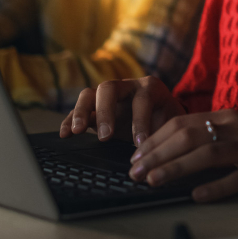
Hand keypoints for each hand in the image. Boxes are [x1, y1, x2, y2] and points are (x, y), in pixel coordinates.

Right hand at [60, 76, 184, 145]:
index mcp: (149, 88)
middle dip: (106, 112)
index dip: (140, 121)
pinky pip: (79, 110)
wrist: (163, 116)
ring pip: (89, 94)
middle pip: (109, 88)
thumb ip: (164, 133)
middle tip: (106, 136)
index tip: (139, 143)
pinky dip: (69, 119)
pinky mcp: (94, 107)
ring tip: (77, 131)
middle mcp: (126, 86)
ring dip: (81, 112)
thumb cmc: (167, 120)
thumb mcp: (171, 124)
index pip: (141, 99)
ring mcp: (108, 96)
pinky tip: (65, 134)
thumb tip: (156, 152)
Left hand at [128, 109, 237, 202]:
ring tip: (153, 179)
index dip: (156, 138)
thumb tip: (169, 151)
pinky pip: (237, 178)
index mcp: (228, 116)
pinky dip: (214, 187)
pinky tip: (195, 195)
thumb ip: (210, 136)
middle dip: (157, 153)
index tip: (135, 155)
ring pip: (208, 154)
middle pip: (190, 135)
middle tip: (135, 170)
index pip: (183, 122)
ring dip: (176, 167)